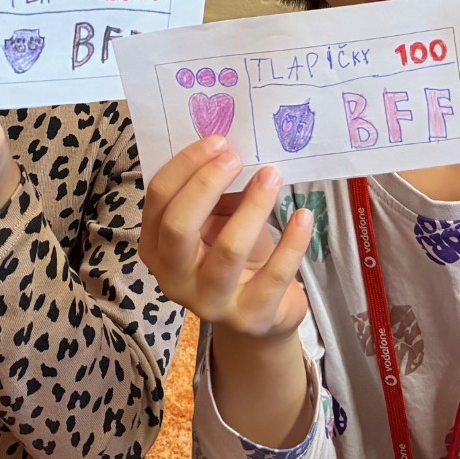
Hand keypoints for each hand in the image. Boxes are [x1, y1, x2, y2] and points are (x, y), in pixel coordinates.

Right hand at [137, 135, 311, 340]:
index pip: (159, 200)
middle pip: (179, 226)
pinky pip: (274, 274)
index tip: (217, 141)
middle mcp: (174, 278)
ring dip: (253, 206)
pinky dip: (292, 241)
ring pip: (228, 249)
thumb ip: (214, 195)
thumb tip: (231, 153)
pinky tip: (302, 216)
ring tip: (272, 177)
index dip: (186, 166)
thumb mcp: (215, 224)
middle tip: (236, 157)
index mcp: (156, 248)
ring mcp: (210, 303)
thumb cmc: (232, 258)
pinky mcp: (250, 317)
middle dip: (207, 184)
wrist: (257, 315)